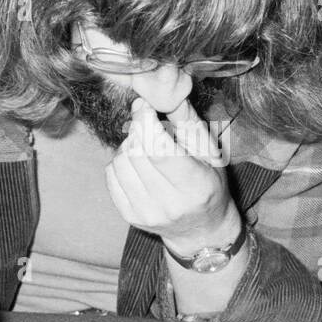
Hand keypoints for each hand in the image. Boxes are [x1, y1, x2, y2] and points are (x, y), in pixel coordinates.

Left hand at [105, 98, 241, 251]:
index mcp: (196, 186)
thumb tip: (165, 92)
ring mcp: (147, 213)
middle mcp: (170, 204)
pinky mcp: (129, 216)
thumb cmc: (208, 184)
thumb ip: (187, 120)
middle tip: (148, 126)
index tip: (145, 107)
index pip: (159, 150)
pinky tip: (136, 162)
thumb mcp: (210, 151)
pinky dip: (120, 161)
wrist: (200, 230)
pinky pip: (111, 176)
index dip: (146, 122)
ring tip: (145, 146)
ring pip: (120, 162)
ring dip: (128, 145)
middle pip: (137, 153)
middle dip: (138, 130)